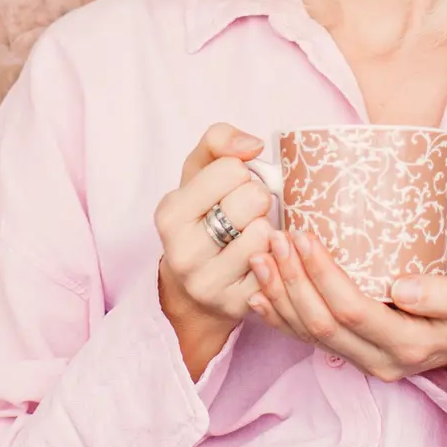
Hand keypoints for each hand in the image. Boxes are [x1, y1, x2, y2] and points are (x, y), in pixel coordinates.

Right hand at [155, 123, 277, 376]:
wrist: (192, 288)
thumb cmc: (200, 218)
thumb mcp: (197, 174)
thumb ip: (218, 141)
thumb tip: (253, 144)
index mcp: (170, 214)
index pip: (231, 169)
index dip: (241, 172)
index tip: (231, 186)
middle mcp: (183, 252)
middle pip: (253, 199)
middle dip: (258, 198)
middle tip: (247, 210)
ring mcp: (208, 283)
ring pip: (266, 234)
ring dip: (267, 229)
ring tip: (252, 234)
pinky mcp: (236, 305)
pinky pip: (277, 267)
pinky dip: (275, 257)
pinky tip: (261, 258)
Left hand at [246, 225, 446, 382]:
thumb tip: (402, 288)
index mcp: (409, 345)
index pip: (352, 310)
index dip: (322, 275)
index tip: (304, 236)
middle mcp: (382, 361)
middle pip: (322, 325)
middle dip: (292, 281)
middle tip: (275, 238)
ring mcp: (366, 363)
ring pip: (309, 336)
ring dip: (280, 297)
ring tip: (261, 257)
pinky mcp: (357, 357)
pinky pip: (309, 342)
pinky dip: (281, 318)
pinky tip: (259, 295)